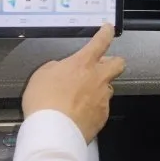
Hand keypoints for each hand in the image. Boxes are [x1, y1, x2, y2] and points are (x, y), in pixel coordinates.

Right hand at [21, 24, 124, 142]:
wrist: (52, 131)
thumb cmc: (44, 102)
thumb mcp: (41, 74)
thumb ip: (56, 67)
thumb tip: (61, 69)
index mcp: (82, 64)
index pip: (100, 41)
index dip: (106, 33)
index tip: (108, 29)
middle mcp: (98, 79)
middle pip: (118, 64)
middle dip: (113, 62)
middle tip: (102, 65)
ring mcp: (102, 98)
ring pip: (109, 87)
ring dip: (100, 88)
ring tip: (83, 96)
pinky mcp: (102, 116)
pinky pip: (102, 107)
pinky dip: (94, 108)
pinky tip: (80, 113)